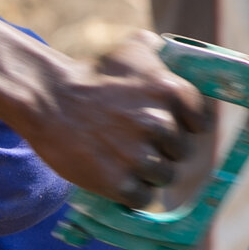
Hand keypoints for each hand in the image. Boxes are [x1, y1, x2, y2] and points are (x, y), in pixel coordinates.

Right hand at [17, 31, 210, 207]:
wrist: (48, 100)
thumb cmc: (91, 76)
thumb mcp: (129, 51)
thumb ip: (158, 52)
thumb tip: (171, 54)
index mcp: (170, 92)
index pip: (200, 124)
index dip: (184, 129)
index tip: (167, 129)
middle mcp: (159, 124)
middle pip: (181, 153)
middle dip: (163, 150)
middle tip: (137, 143)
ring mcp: (139, 156)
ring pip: (164, 177)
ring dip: (148, 173)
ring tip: (124, 159)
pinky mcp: (119, 183)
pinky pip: (143, 198)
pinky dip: (132, 193)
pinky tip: (116, 176)